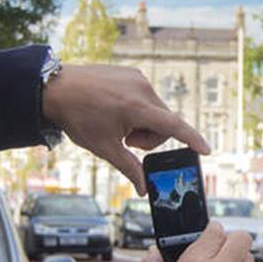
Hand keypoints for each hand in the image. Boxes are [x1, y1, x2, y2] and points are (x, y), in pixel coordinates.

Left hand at [42, 63, 208, 190]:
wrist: (56, 89)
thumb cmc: (78, 117)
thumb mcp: (104, 147)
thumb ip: (130, 168)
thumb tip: (144, 189)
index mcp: (137, 108)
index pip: (174, 127)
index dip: (192, 140)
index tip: (206, 150)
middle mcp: (142, 89)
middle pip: (163, 122)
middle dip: (149, 137)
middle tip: (125, 140)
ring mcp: (137, 78)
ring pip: (154, 110)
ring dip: (142, 122)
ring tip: (116, 122)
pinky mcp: (131, 73)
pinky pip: (144, 95)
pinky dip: (135, 107)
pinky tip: (113, 108)